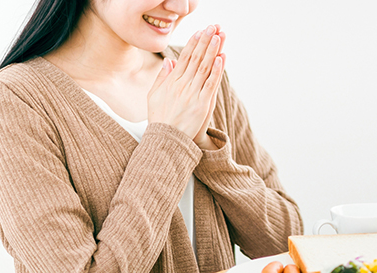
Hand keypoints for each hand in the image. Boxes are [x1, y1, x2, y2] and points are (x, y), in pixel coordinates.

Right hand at [147, 25, 225, 147]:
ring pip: (204, 68)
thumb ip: (161, 77)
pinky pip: (210, 84)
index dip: (193, 44)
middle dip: (205, 42)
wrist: (166, 140)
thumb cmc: (160, 119)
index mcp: (172, 82)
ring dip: (212, 51)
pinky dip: (216, 71)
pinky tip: (221, 58)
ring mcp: (193, 94)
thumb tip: (169, 61)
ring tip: (219, 36)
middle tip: (212, 27)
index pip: (184, 58)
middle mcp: (182, 85)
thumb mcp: (154, 96)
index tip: (200, 32)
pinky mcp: (202, 104)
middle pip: (196, 59)